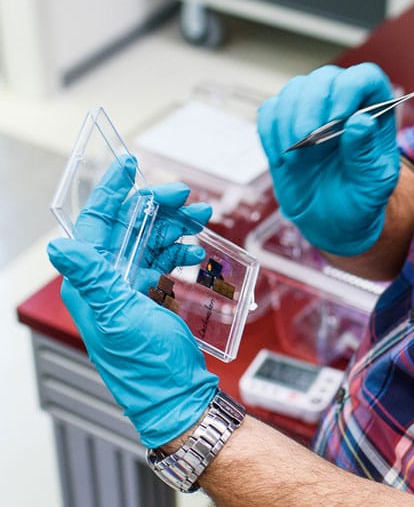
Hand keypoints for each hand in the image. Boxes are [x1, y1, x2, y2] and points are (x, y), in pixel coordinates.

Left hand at [47, 157, 218, 447]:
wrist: (178, 397)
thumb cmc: (147, 366)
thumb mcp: (119, 317)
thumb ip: (92, 279)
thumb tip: (60, 246)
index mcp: (92, 284)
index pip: (97, 224)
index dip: (112, 191)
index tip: (130, 165)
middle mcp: (106, 283)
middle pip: (129, 227)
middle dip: (158, 205)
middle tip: (186, 193)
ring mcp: (129, 290)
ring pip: (150, 240)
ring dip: (176, 225)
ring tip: (202, 218)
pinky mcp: (150, 298)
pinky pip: (163, 260)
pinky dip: (181, 249)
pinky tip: (196, 250)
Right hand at [257, 63, 400, 254]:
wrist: (334, 222)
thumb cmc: (362, 199)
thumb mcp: (372, 183)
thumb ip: (366, 153)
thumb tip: (360, 121)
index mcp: (375, 113)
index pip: (365, 78)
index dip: (350, 88)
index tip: (338, 116)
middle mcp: (343, 104)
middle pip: (325, 78)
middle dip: (312, 106)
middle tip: (310, 139)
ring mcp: (312, 112)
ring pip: (294, 89)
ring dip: (290, 120)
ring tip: (297, 157)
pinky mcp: (284, 125)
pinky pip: (270, 111)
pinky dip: (271, 132)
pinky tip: (283, 159)